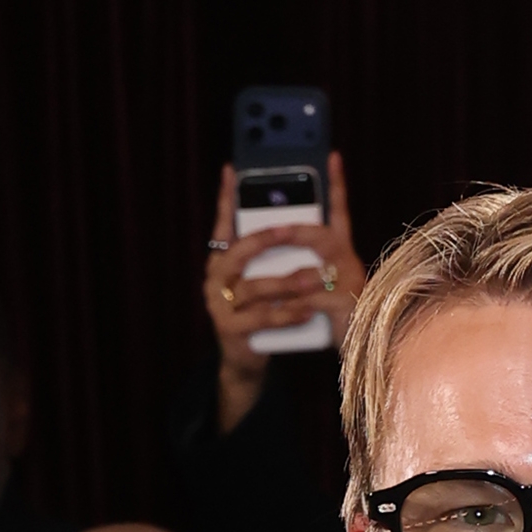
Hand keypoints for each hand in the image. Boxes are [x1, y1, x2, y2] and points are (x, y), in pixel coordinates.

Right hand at [203, 151, 364, 424]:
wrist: (247, 361)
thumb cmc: (263, 313)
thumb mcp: (268, 280)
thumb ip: (274, 256)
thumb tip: (298, 224)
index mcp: (223, 259)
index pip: (224, 223)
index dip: (227, 198)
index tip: (232, 170)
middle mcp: (216, 277)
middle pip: (239, 251)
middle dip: (266, 239)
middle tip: (290, 229)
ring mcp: (219, 304)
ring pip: (254, 286)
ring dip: (287, 282)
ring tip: (316, 281)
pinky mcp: (229, 330)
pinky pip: (261, 318)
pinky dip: (287, 315)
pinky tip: (307, 312)